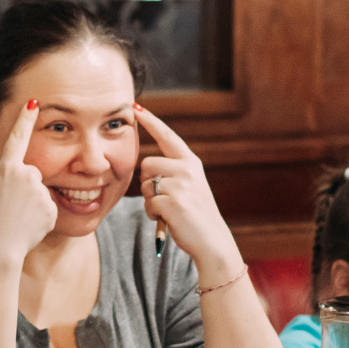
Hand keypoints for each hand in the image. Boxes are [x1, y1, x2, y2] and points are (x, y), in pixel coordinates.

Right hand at [0, 100, 57, 263]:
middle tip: (7, 203)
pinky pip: (46, 206)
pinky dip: (38, 214)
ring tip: (15, 216)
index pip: (17, 137)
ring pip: (38, 189)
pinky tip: (26, 224)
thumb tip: (1, 159)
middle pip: (30, 171)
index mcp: (6, 168)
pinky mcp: (52, 209)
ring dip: (30, 199)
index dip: (25, 118)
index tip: (34, 102)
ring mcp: (41, 193)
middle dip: (22, 183)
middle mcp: (27, 176)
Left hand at [137, 106, 238, 279]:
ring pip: (145, 184)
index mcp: (191, 162)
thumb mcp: (189, 186)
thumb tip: (146, 166)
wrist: (212, 240)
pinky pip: (148, 203)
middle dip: (148, 182)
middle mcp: (187, 169)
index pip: (167, 136)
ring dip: (150, 200)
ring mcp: (181, 186)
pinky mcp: (173, 202)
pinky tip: (169, 219)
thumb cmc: (194, 214)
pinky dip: (154, 214)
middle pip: (147, 164)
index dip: (150, 121)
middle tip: (166, 198)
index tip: (136, 107)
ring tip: (169, 209)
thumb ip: (173, 172)